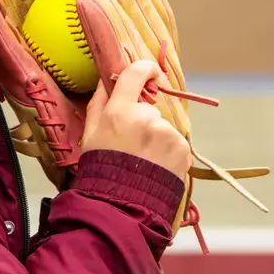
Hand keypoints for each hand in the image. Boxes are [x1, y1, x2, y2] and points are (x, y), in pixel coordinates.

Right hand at [81, 60, 191, 180]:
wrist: (122, 205)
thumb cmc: (102, 169)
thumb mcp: (90, 133)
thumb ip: (99, 102)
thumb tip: (107, 80)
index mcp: (120, 111)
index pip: (136, 73)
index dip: (145, 68)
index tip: (149, 73)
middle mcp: (146, 118)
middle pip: (148, 108)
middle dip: (142, 120)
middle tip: (131, 144)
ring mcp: (167, 134)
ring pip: (162, 126)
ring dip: (155, 138)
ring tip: (143, 161)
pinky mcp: (182, 149)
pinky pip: (175, 142)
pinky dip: (167, 152)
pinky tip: (155, 167)